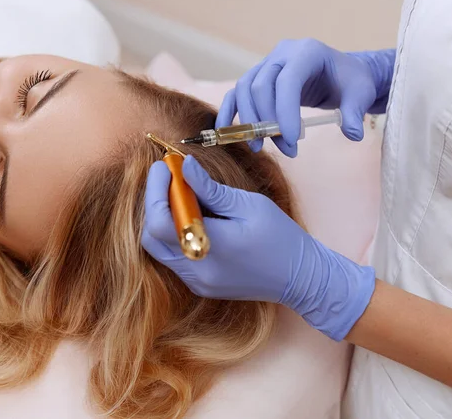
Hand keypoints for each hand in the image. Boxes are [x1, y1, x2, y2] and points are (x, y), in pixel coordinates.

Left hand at [142, 156, 375, 340]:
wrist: (301, 278)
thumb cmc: (281, 237)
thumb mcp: (249, 205)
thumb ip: (211, 189)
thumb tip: (185, 166)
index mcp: (212, 247)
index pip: (160, 221)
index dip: (155, 191)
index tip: (163, 166)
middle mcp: (198, 270)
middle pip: (151, 237)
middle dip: (153, 203)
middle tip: (168, 178)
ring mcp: (197, 282)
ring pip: (158, 249)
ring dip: (162, 218)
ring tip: (179, 193)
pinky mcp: (200, 286)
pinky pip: (173, 258)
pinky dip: (173, 233)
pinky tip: (190, 216)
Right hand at [217, 39, 395, 156]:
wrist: (340, 75)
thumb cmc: (350, 82)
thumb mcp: (360, 94)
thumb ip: (355, 112)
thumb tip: (352, 133)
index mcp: (307, 51)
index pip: (288, 80)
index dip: (286, 111)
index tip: (293, 140)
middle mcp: (281, 54)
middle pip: (261, 86)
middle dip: (269, 121)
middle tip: (288, 148)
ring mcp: (265, 64)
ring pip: (244, 90)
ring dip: (249, 121)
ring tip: (261, 147)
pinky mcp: (256, 78)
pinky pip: (236, 94)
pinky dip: (229, 112)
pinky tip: (226, 133)